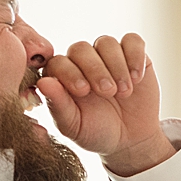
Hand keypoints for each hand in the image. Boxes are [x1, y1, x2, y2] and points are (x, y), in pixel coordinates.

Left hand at [37, 33, 175, 174]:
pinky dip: (135, 56)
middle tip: (107, 93)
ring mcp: (107, 56)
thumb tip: (43, 83)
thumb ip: (58, 104)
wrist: (130, 139)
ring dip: (117, 66)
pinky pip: (132, 41)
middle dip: (95, 70)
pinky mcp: (132, 54)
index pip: (58, 62)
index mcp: (62, 76)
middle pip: (81, 48)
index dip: (70, 73)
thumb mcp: (75, 126)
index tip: (83, 91)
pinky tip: (137, 78)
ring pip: (107, 43)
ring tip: (124, 92)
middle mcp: (82, 61)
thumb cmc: (96, 132)